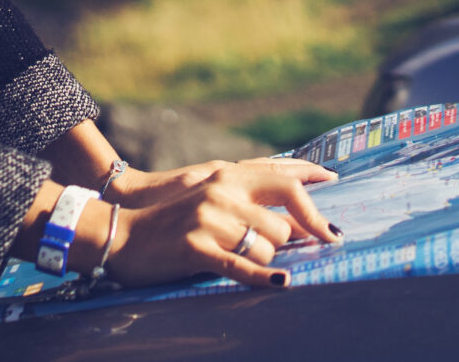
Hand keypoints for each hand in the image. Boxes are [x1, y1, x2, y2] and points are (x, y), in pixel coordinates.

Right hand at [100, 160, 341, 288]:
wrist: (123, 234)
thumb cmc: (171, 218)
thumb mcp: (210, 194)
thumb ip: (247, 197)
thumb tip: (292, 218)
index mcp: (228, 176)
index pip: (286, 184)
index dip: (314, 204)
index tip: (335, 222)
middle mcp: (223, 193)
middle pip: (283, 224)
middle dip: (286, 244)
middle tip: (285, 252)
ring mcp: (210, 221)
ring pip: (266, 247)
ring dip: (265, 261)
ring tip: (245, 261)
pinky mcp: (197, 249)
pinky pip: (242, 266)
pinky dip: (264, 277)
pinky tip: (281, 283)